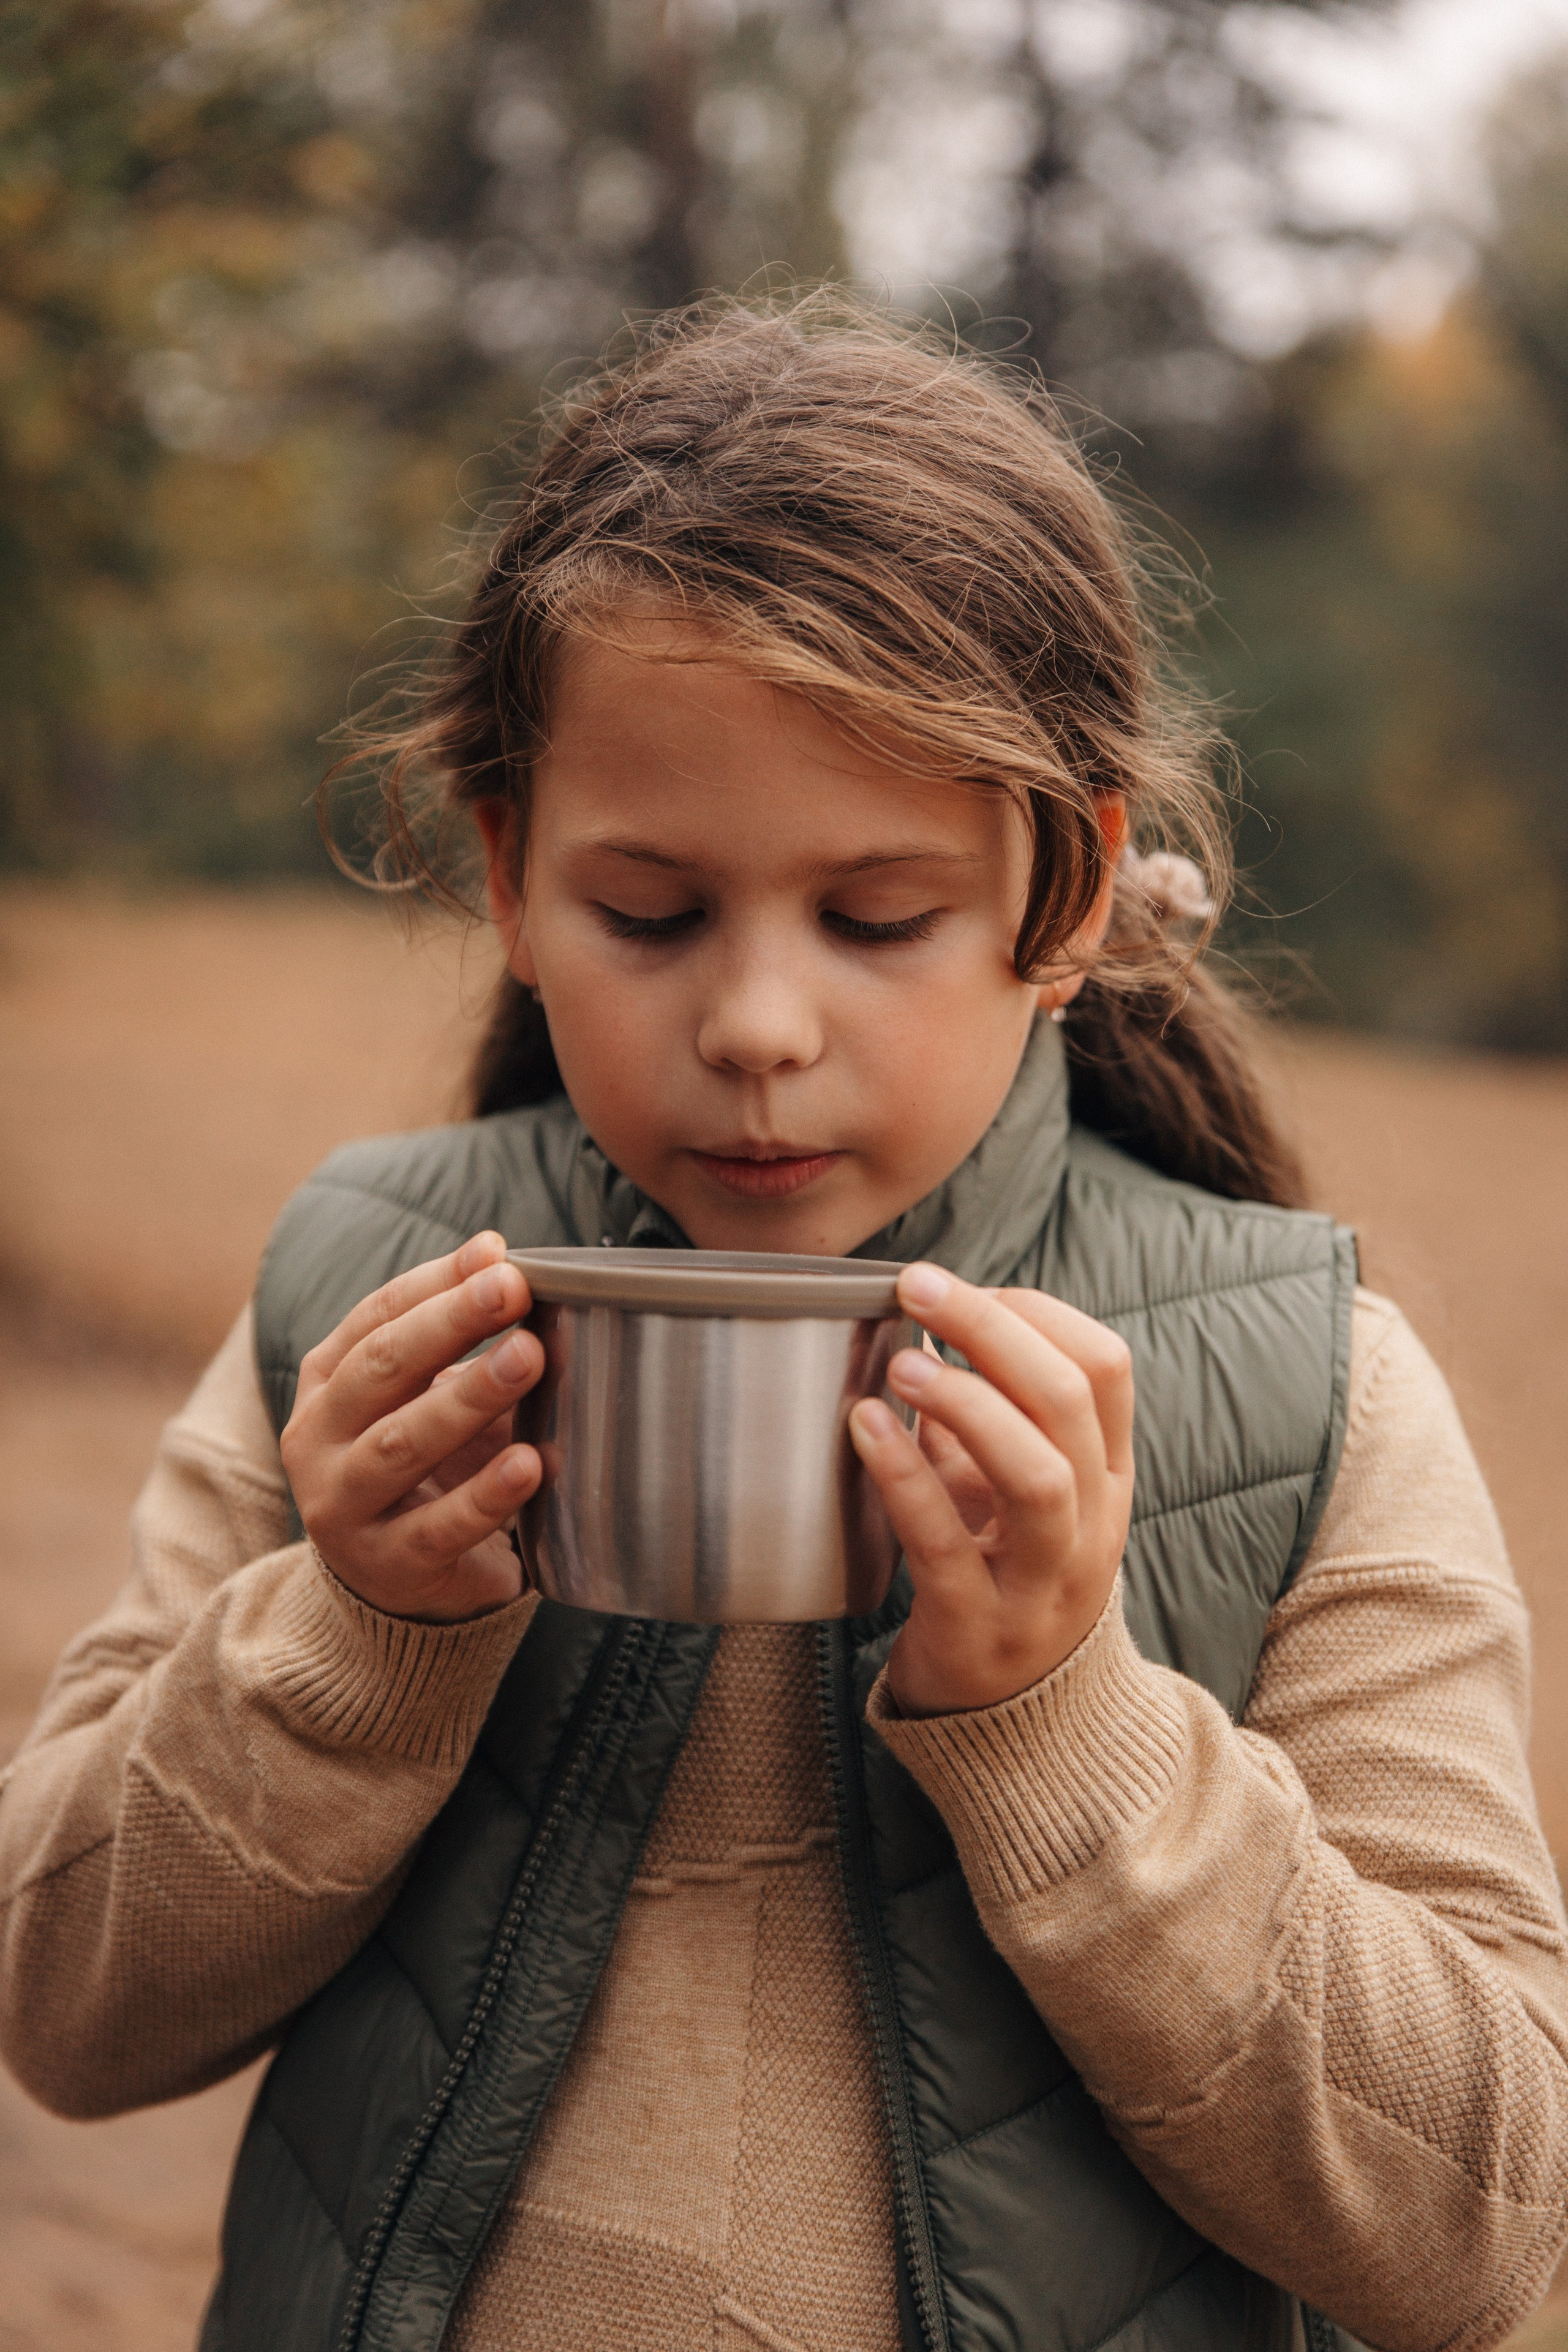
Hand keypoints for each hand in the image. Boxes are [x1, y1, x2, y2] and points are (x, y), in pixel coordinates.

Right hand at [280, 1232, 543, 1622]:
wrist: (395, 1578)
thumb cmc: (422, 1461)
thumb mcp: (428, 1390)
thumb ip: (459, 1329)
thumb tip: (499, 1255)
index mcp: (327, 1382)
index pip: (374, 1317)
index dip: (436, 1284)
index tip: (500, 1257)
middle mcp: (317, 1439)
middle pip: (381, 1369)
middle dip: (450, 1324)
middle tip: (513, 1291)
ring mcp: (342, 1506)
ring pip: (401, 1444)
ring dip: (468, 1397)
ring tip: (528, 1358)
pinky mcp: (386, 1565)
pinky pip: (436, 1529)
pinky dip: (485, 1496)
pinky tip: (530, 1465)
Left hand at [849, 1264, 1133, 1717]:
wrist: (1017, 1723)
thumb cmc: (1003, 1576)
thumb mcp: (1009, 1492)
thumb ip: (981, 1416)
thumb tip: (923, 1324)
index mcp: (1108, 1478)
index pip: (1105, 1368)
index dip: (1036, 1312)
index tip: (965, 1288)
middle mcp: (1090, 1525)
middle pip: (1070, 1403)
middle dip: (992, 1330)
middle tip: (918, 1287)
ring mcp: (1042, 1582)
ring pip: (1037, 1477)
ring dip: (966, 1403)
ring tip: (900, 1364)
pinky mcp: (978, 1628)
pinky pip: (947, 1546)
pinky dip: (905, 1478)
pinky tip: (864, 1428)